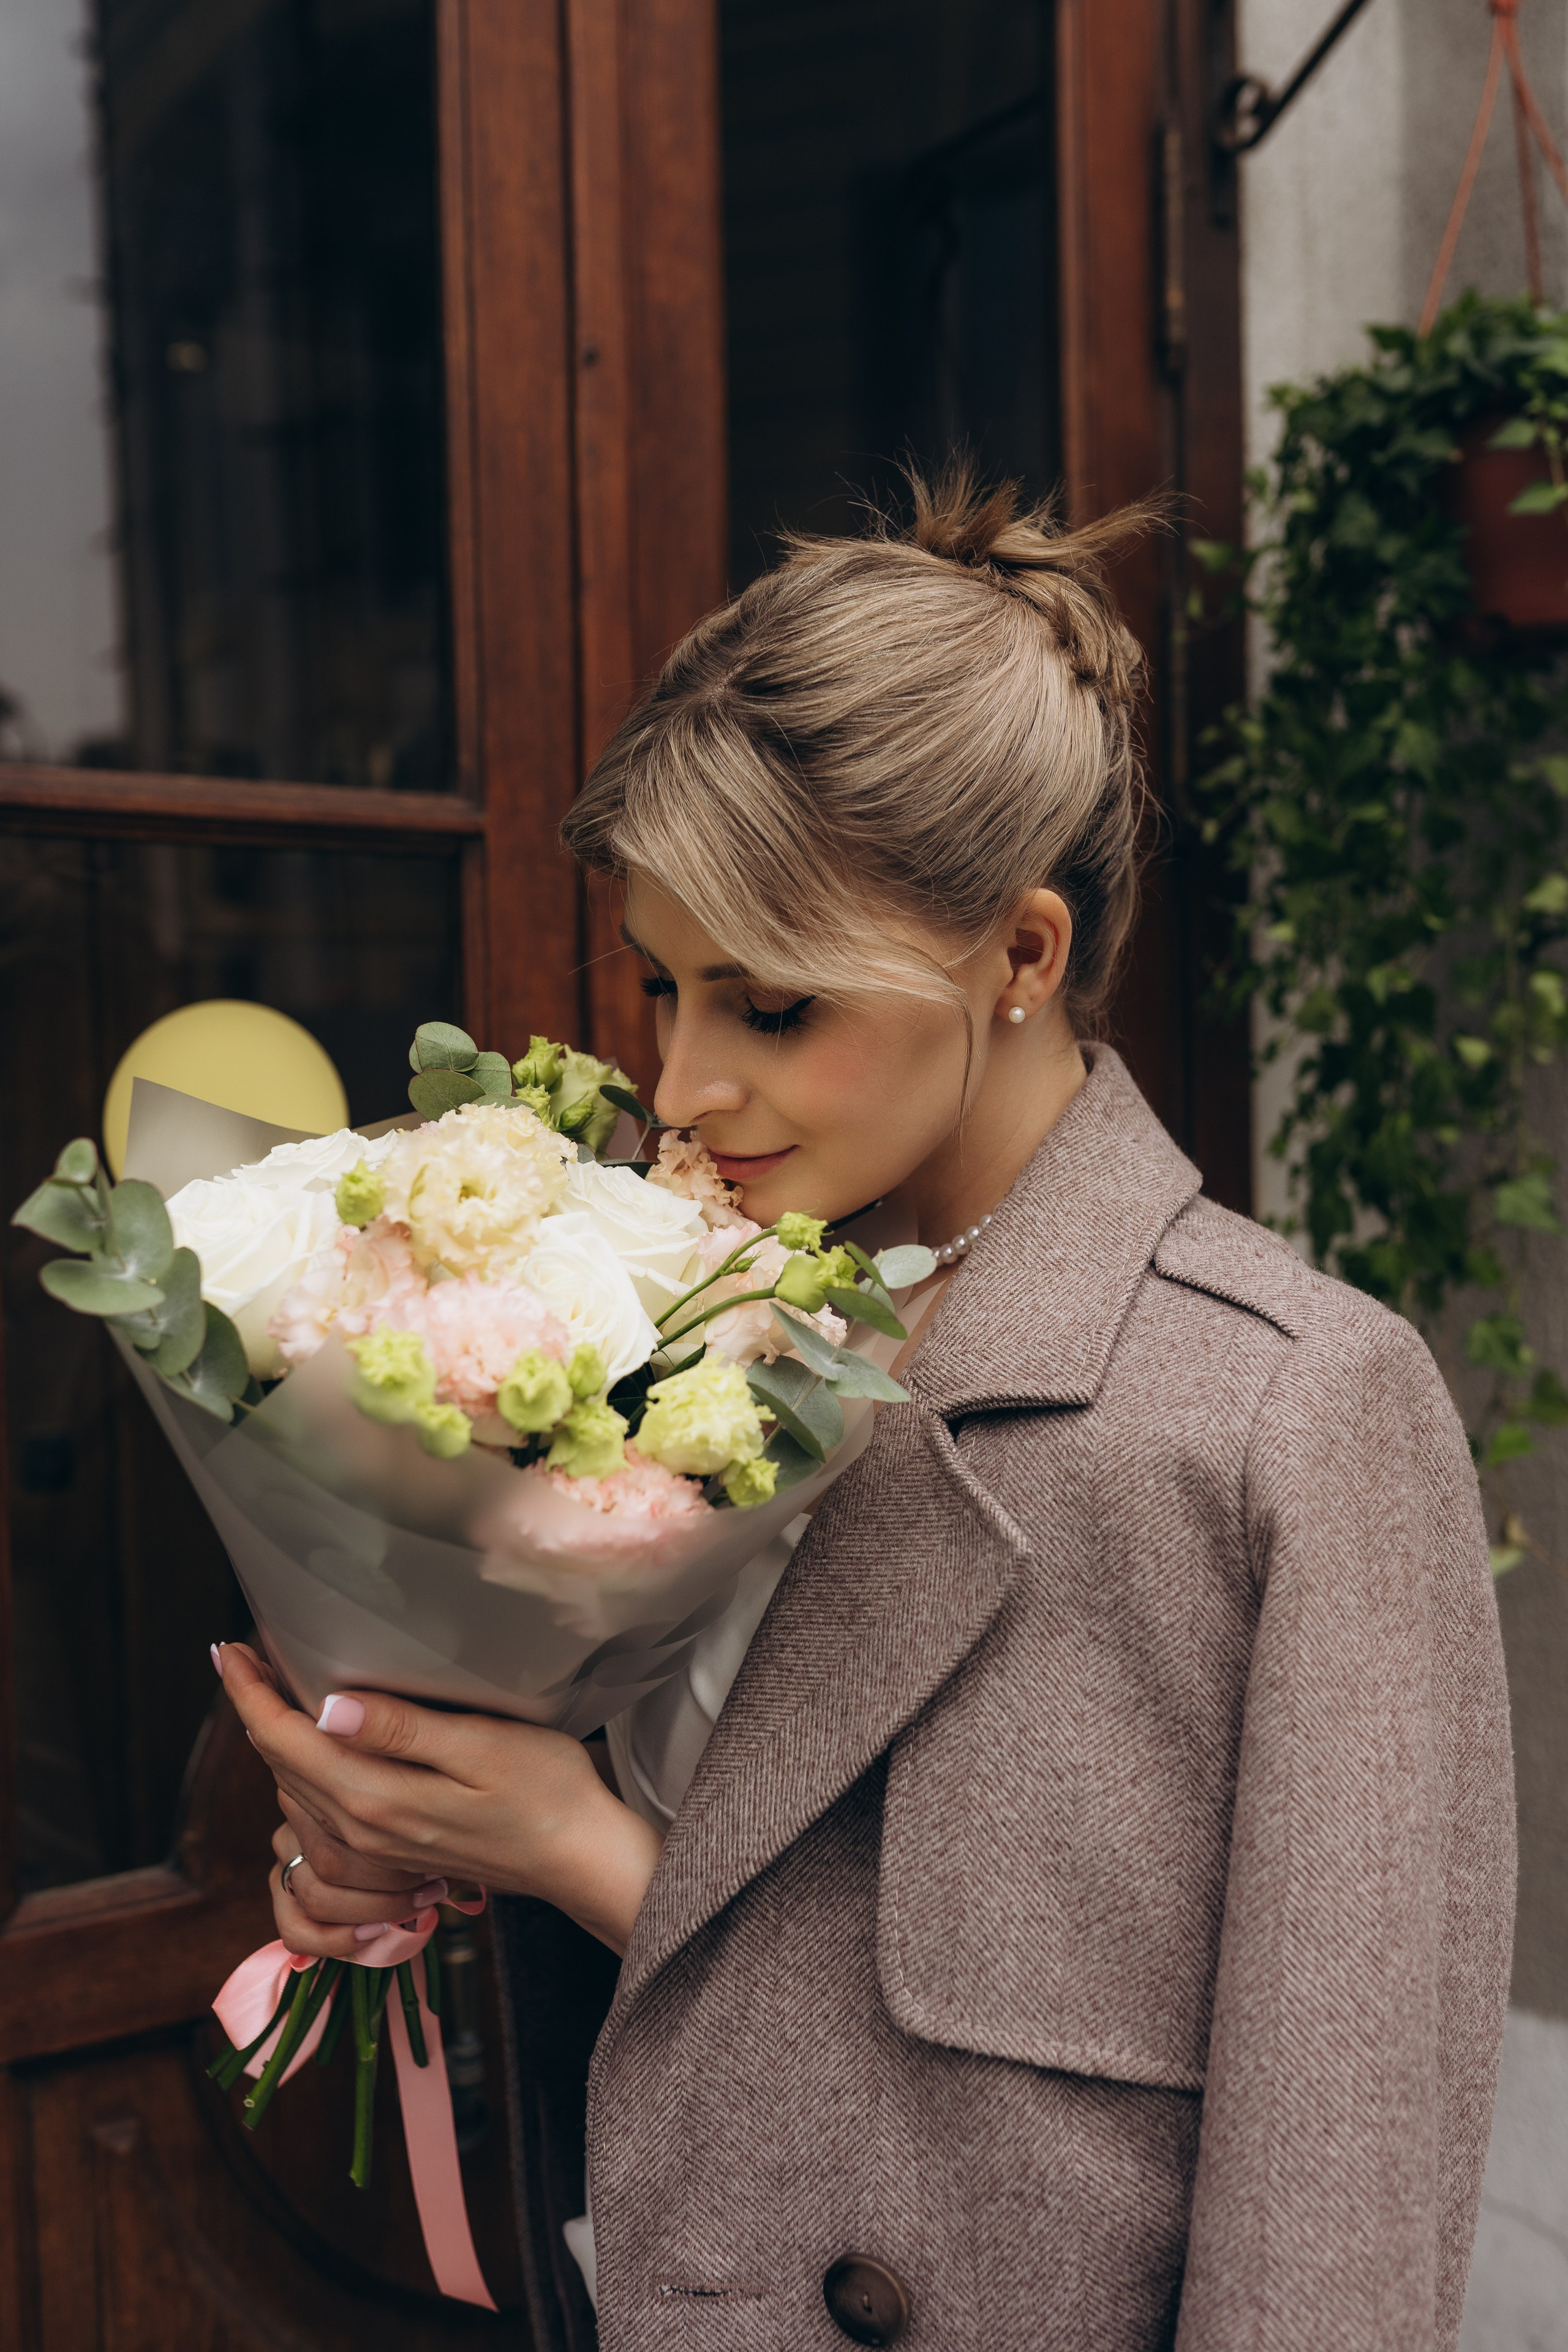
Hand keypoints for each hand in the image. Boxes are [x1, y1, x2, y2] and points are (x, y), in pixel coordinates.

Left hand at [218, 1642, 663, 1955]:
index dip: (250, 1692)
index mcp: (375, 1798)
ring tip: (270, 1688)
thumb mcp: (482, 1747)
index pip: (286, 1740)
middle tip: (243, 1654)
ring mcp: (372, 1848)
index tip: (228, 1649)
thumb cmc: (546, 1790)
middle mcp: (360, 1829)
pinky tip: (313, 1746)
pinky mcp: (388, 1852)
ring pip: (294, 1790)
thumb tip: (328, 1706)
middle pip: (280, 1764)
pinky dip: (299, 1774)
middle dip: (255, 1707)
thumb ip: (403, 1729)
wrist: (579, 1858)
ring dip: (275, 1740)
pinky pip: (318, 1814)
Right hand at [267, 1815, 446, 1962]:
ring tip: (415, 1909)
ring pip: (317, 1896)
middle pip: (334, 1862)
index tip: (439, 1867)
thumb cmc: (423, 1812)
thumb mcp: (428, 1801)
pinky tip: (372, 1935)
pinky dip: (335, 1940)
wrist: (394, 1836)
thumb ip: (426, 1812)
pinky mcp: (281, 1889)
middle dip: (391, 1888)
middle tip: (434, 1891)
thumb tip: (453, 1858)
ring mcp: (287, 1850)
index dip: (400, 1857)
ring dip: (373, 1911)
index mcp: (331, 1777)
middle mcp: (299, 1810)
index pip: (351, 1821)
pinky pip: (294, 1929)